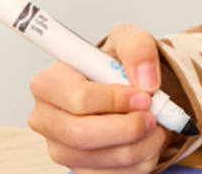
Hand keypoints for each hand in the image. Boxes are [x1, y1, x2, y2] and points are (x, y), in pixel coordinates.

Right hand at [28, 23, 174, 173]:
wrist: (127, 92)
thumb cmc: (118, 65)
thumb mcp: (129, 40)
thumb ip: (138, 48)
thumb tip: (146, 81)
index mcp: (47, 83)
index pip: (78, 99)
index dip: (116, 100)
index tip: (144, 95)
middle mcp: (46, 120)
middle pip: (84, 135)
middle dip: (129, 127)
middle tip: (153, 115)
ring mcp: (61, 149)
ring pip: (107, 158)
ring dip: (144, 143)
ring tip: (156, 123)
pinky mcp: (81, 171)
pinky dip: (144, 159)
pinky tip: (146, 139)